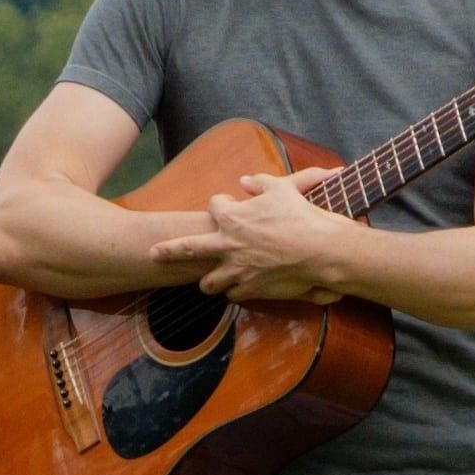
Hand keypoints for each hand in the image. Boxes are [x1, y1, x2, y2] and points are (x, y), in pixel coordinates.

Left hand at [149, 168, 349, 303]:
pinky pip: (233, 294)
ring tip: (207, 279)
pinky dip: (235, 291)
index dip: (221, 203)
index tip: (226, 204)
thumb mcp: (282, 189)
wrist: (320, 251)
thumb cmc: (302, 217)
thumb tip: (244, 181)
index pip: (214, 206)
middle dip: (167, 251)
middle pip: (186, 249)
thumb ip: (260, 183)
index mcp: (231, 218)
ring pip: (208, 282)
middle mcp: (226, 245)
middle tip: (153, 253)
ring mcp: (236, 270)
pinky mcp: (250, 288)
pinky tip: (238, 287)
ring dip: (208, 279)